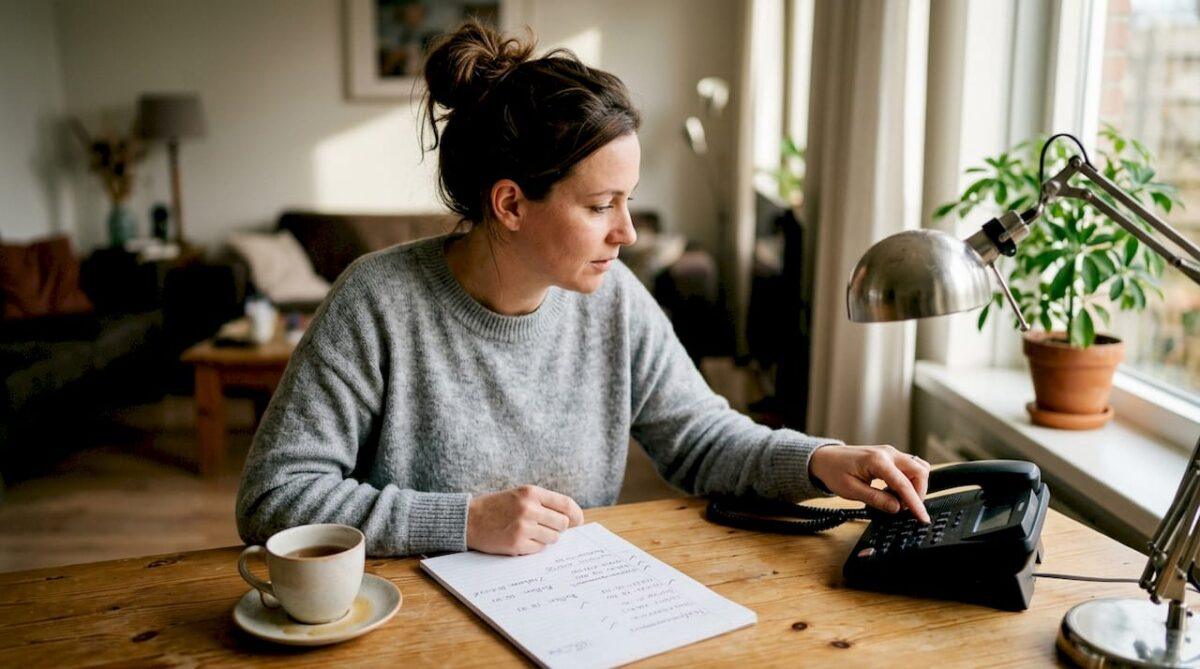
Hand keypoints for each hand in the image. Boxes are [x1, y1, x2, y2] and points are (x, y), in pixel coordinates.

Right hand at [466, 485, 584, 555]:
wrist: (468, 520)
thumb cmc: (496, 507)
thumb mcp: (519, 495)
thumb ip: (544, 503)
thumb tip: (572, 520)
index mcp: (531, 492)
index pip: (565, 504)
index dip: (575, 514)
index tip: (578, 522)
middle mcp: (529, 508)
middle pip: (562, 523)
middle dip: (557, 528)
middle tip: (545, 527)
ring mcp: (523, 527)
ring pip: (553, 538)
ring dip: (545, 538)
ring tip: (529, 532)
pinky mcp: (517, 544)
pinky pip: (539, 549)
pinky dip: (533, 547)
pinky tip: (520, 540)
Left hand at [808, 444, 930, 523]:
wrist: (825, 458)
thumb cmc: (834, 471)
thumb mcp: (851, 490)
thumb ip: (875, 499)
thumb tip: (897, 508)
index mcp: (877, 460)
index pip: (904, 484)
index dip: (915, 503)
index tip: (922, 518)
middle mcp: (888, 453)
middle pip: (919, 471)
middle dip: (919, 493)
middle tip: (904, 508)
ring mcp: (891, 453)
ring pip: (917, 468)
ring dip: (914, 486)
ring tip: (896, 499)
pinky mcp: (891, 456)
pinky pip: (909, 468)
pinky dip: (908, 481)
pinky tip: (893, 491)